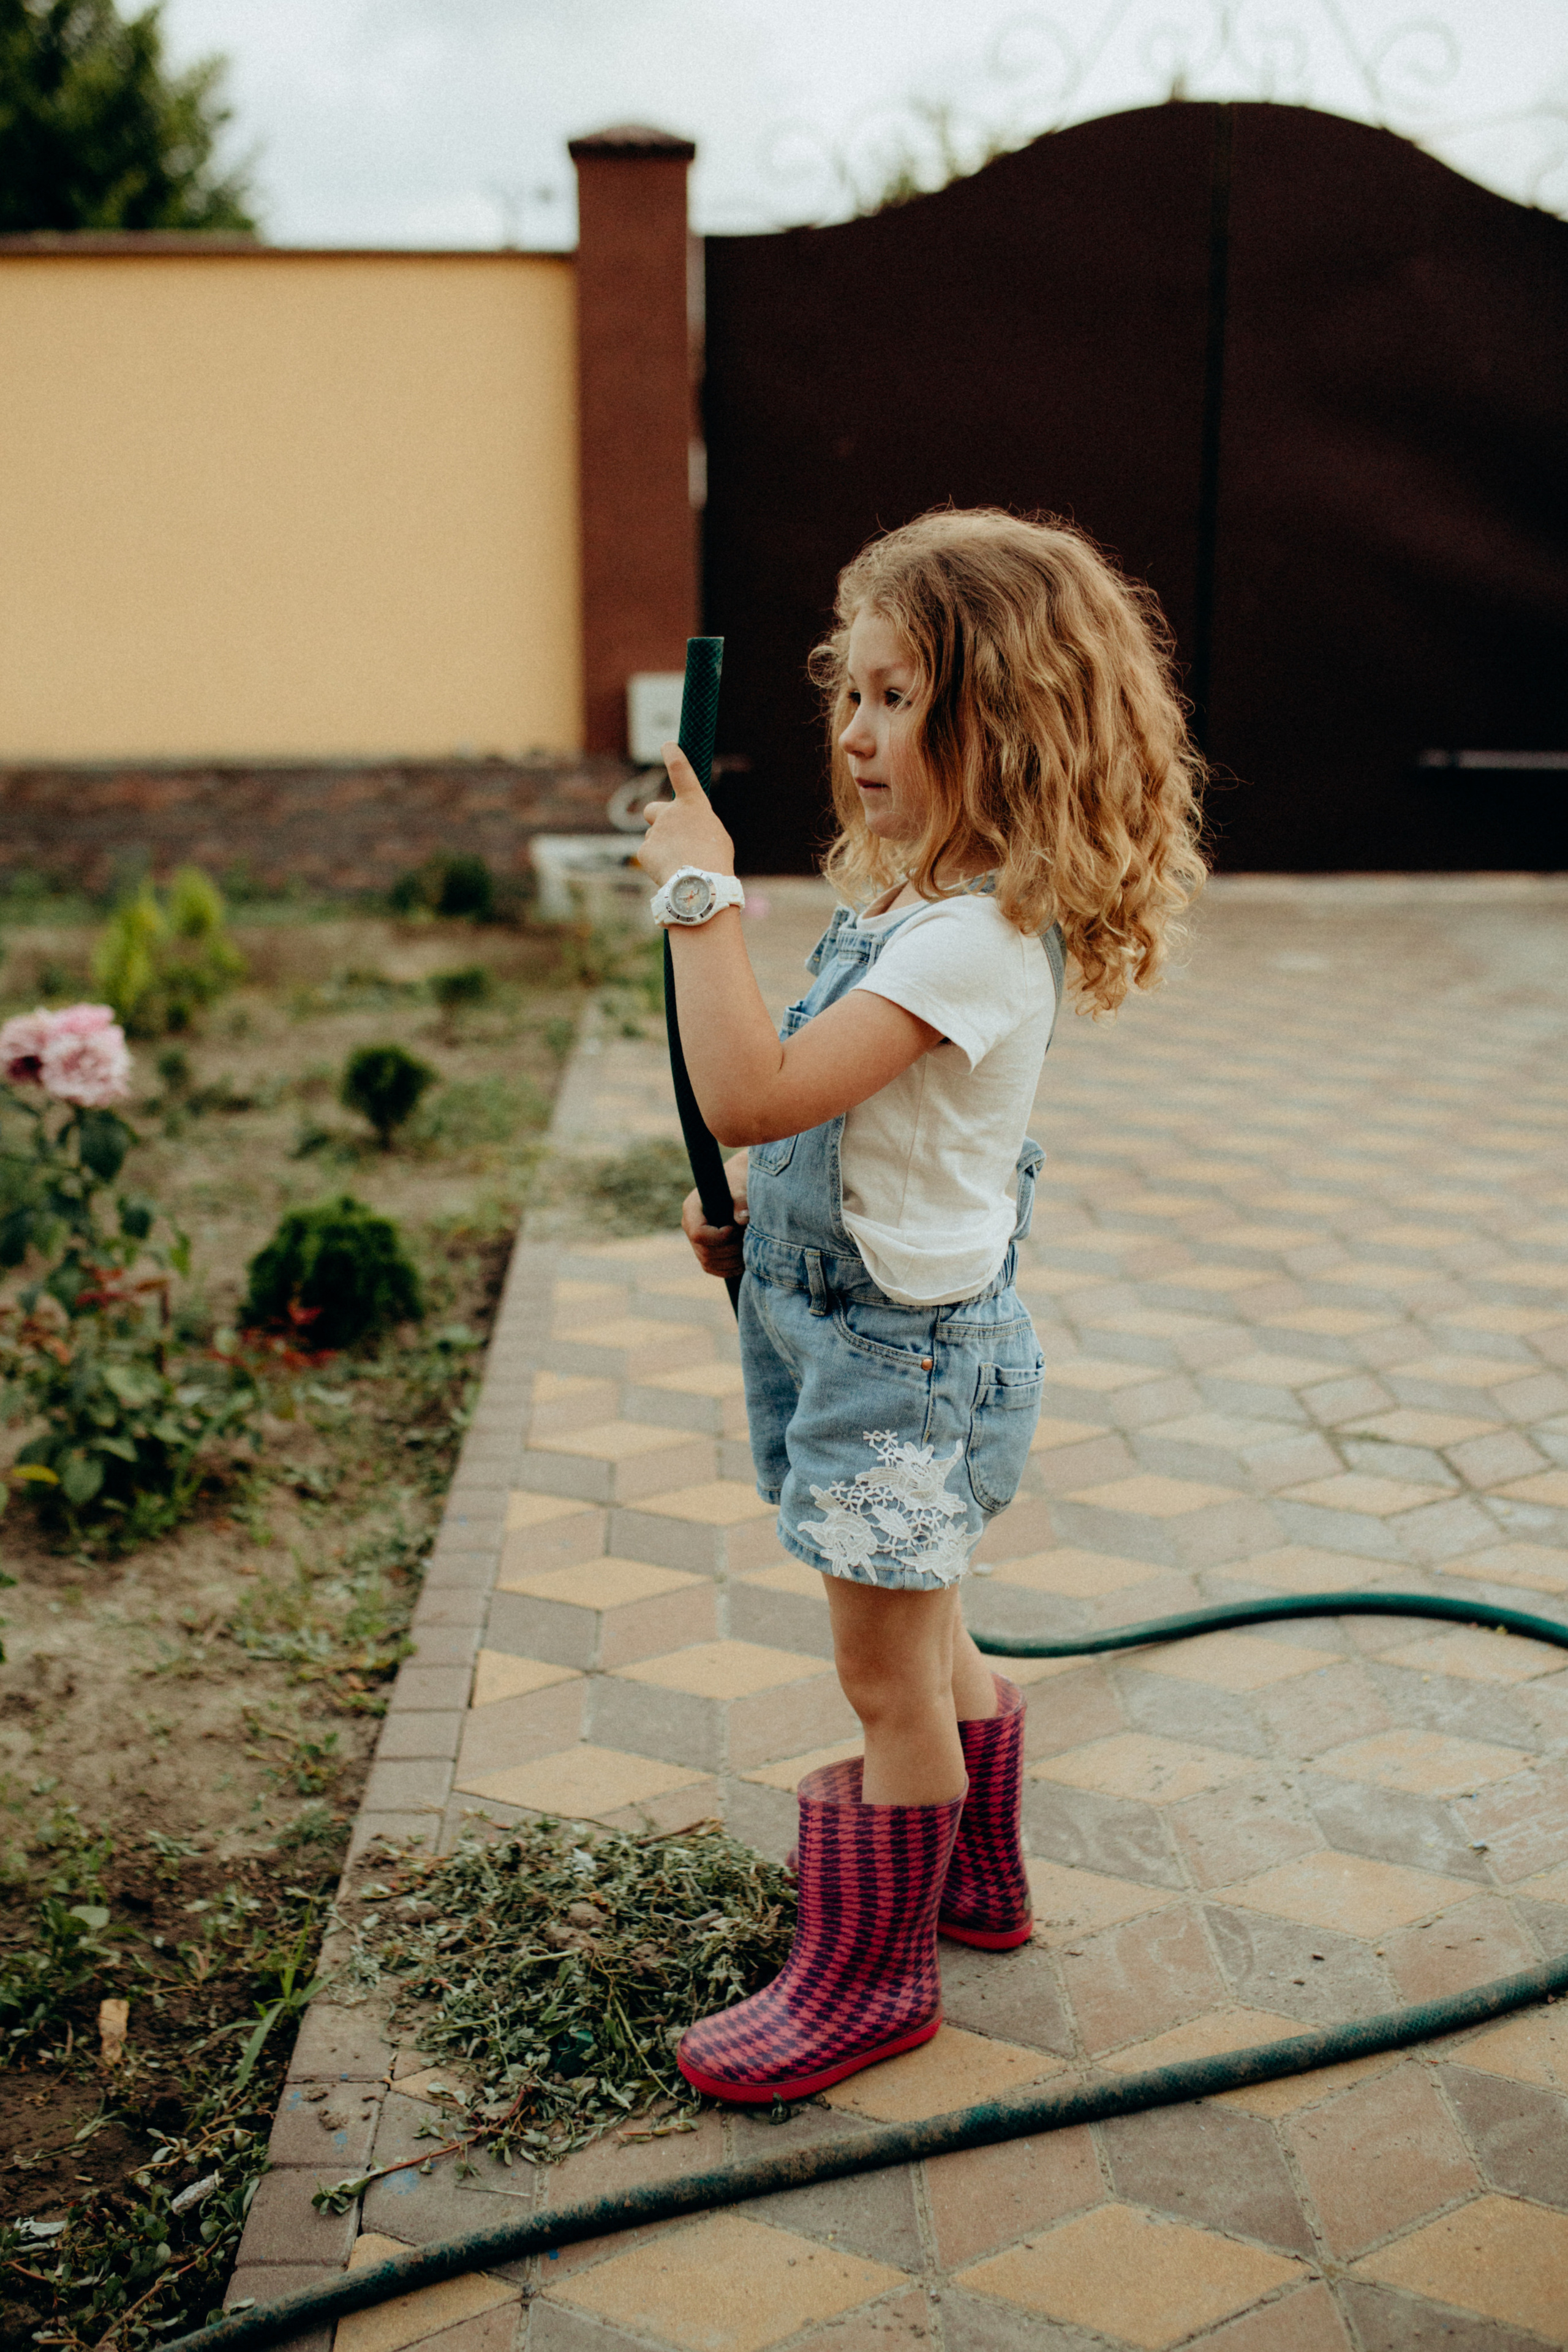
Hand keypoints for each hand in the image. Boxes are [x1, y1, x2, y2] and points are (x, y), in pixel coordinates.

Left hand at [638, 743, 736, 888]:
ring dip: (663, 849)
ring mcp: (655, 832)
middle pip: (654, 810)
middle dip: (658, 820)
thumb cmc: (715, 862)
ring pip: (654, 838)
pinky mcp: (645, 850)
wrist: (700, 886)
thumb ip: (697, 827)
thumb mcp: (715, 837)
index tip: (668, 745)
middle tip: (670, 836)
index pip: (681, 772)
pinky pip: (650, 855)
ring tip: (681, 865)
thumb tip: (683, 834)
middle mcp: (671, 813)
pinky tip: (671, 873)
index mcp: (694, 805)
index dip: (674, 756)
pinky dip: (657, 864)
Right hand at [682, 1183, 746, 1278]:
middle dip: (730, 1250)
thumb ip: (741, 1199)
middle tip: (748, 1238)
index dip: (720, 1237)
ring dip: (731, 1261)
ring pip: (708, 1263)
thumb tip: (742, 1219)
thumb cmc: (739, 1181)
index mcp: (692, 1209)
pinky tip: (744, 1261)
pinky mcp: (705, 1250)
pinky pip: (712, 1268)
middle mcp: (690, 1226)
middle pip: (705, 1252)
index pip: (698, 1234)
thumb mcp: (741, 1185)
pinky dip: (728, 1269)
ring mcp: (696, 1240)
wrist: (740, 1184)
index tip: (736, 1229)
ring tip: (748, 1248)